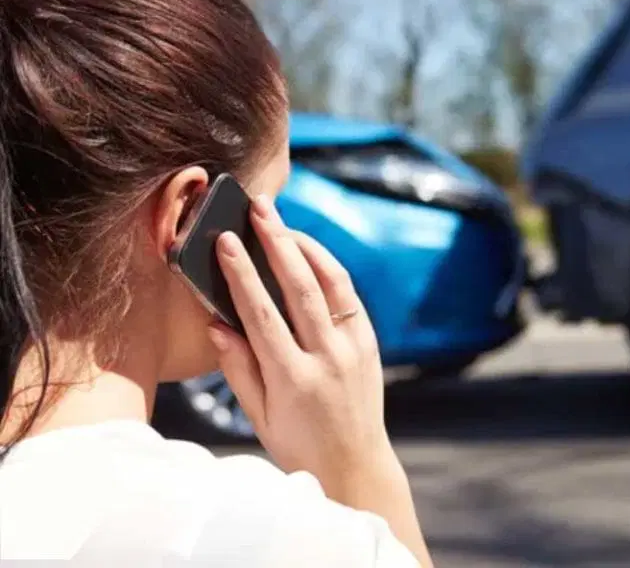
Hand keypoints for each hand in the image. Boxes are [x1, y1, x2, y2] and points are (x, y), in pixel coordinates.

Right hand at [207, 194, 395, 492]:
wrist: (355, 464)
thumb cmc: (299, 444)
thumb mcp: (259, 417)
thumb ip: (237, 369)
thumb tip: (216, 323)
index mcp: (293, 379)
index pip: (262, 314)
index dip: (241, 274)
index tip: (225, 241)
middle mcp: (328, 357)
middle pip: (300, 286)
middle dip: (276, 241)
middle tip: (259, 208)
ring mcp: (354, 348)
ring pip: (331, 283)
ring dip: (305, 245)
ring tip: (282, 221)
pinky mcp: (369, 343)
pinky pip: (349, 295)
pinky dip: (328, 268)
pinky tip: (308, 251)